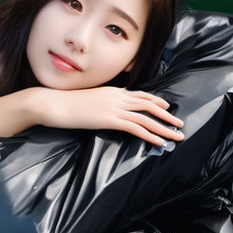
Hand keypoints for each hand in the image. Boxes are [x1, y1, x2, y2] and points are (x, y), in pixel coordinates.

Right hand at [35, 88, 184, 145]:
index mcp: (112, 90)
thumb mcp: (87, 100)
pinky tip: (160, 141)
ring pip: (147, 117)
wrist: (53, 102)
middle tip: (179, 123)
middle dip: (167, 115)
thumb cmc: (64, 104)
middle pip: (149, 105)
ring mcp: (114, 107)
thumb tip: (105, 110)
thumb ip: (100, 102)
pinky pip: (136, 128)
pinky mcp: (109, 120)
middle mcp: (117, 96)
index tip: (167, 106)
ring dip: (164, 127)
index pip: (140, 94)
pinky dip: (151, 135)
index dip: (156, 101)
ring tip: (177, 135)